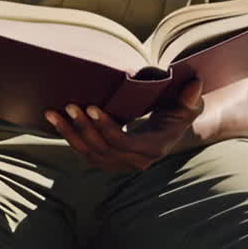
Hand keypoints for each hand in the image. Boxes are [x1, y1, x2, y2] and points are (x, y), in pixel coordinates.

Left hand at [45, 79, 205, 171]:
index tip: (92, 107)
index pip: (124, 142)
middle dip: (84, 127)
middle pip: (102, 148)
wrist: (173, 131)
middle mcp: (135, 161)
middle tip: (70, 105)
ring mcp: (120, 163)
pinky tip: (56, 120)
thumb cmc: (179, 113)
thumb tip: (194, 85)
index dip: (106, 127)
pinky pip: (85, 152)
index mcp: (153, 149)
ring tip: (53, 113)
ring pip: (89, 153)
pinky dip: (70, 137)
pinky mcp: (108, 160)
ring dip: (70, 133)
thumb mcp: (188, 106)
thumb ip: (191, 98)